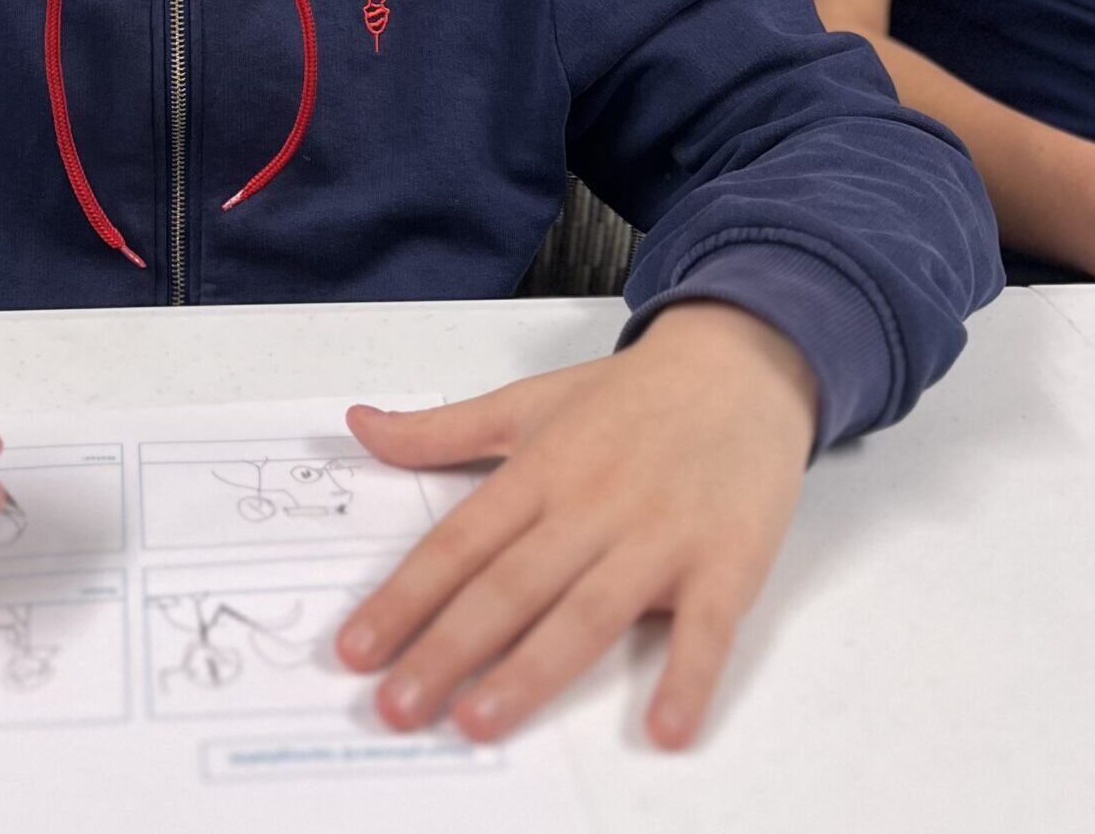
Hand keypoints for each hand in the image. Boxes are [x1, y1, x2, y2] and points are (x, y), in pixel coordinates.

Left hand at [336, 301, 819, 748]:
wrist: (738, 365)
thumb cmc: (626, 396)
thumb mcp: (525, 402)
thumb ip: (440, 430)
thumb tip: (357, 425)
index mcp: (538, 470)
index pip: (458, 543)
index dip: (404, 597)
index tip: (356, 649)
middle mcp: (590, 506)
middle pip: (509, 586)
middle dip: (447, 649)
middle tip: (396, 708)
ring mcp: (658, 536)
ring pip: (587, 613)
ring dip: (533, 671)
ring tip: (479, 721)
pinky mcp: (726, 561)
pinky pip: (706, 627)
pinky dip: (688, 677)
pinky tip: (665, 729)